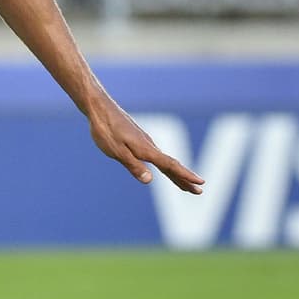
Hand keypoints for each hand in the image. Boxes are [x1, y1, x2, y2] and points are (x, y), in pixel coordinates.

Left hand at [87, 95, 203, 193]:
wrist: (99, 107)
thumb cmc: (105, 129)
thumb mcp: (116, 151)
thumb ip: (133, 165)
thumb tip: (150, 180)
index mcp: (145, 149)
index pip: (170, 165)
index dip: (185, 175)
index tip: (200, 184)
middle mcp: (149, 145)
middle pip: (171, 165)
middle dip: (185, 178)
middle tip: (199, 191)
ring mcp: (144, 141)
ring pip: (164, 160)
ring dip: (176, 174)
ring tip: (185, 185)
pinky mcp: (138, 139)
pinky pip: (157, 155)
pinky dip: (165, 165)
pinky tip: (164, 168)